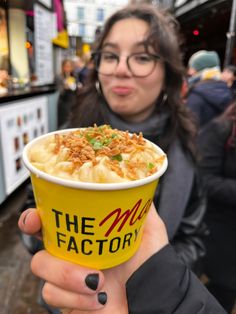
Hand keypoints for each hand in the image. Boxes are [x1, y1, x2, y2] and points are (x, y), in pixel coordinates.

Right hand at [18, 204, 167, 312]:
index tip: (35, 217)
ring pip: (41, 268)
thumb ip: (140, 205)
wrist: (151, 301)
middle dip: (39, 242)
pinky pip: (52, 295)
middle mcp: (71, 254)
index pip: (51, 221)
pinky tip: (98, 298)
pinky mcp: (66, 300)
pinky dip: (76, 298)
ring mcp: (66, 278)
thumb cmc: (150, 266)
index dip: (34, 217)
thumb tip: (138, 181)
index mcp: (84, 234)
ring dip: (68, 275)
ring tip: (98, 280)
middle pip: (39, 244)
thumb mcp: (148, 229)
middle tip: (59, 247)